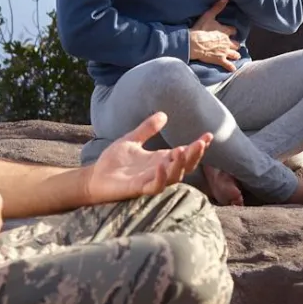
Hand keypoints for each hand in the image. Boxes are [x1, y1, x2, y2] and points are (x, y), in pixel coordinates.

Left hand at [84, 113, 210, 204]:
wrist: (94, 178)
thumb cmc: (113, 162)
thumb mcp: (131, 140)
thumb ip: (147, 128)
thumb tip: (163, 114)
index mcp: (161, 160)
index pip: (185, 154)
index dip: (197, 147)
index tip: (208, 135)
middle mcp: (160, 171)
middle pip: (184, 166)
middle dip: (194, 155)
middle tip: (201, 143)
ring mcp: (150, 181)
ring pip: (173, 177)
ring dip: (180, 165)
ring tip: (183, 149)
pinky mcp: (138, 189)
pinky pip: (154, 186)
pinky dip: (160, 177)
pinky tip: (162, 165)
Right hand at [189, 0, 241, 69]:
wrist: (192, 43)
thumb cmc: (199, 29)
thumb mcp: (208, 15)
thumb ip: (217, 7)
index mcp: (225, 31)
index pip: (233, 31)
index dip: (232, 31)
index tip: (231, 32)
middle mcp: (227, 42)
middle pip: (236, 44)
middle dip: (235, 44)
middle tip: (233, 45)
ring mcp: (224, 52)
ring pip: (235, 54)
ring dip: (235, 55)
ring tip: (234, 55)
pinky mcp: (220, 60)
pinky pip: (229, 65)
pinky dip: (231, 67)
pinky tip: (232, 68)